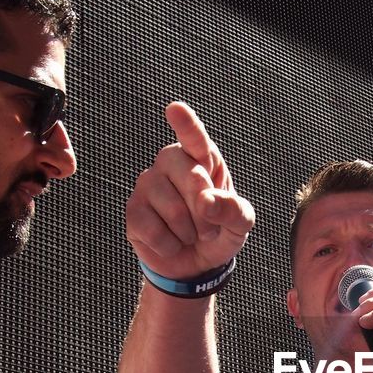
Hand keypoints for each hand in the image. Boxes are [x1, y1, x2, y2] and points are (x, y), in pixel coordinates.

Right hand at [125, 101, 254, 279]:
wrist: (196, 263)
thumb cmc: (220, 231)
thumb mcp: (240, 224)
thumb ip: (234, 211)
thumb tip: (207, 202)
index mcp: (202, 157)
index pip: (195, 139)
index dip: (186, 125)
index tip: (175, 109)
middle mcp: (171, 162)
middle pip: (191, 176)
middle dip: (207, 211)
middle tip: (209, 229)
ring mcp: (148, 184)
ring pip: (173, 208)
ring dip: (189, 232)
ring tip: (191, 235)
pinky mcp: (133, 210)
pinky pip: (154, 230)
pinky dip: (170, 245)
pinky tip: (171, 242)